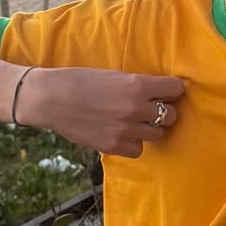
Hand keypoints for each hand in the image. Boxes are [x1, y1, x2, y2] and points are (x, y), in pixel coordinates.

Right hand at [17, 67, 184, 157]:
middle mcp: (136, 109)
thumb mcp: (115, 75)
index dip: (171, 90)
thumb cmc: (80, 81)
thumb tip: (158, 92)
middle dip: (163, 111)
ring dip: (150, 128)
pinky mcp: (113, 146)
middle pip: (170, 116)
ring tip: (135, 122)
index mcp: (137, 86)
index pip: (175, 89)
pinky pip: (138, 149)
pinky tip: (123, 134)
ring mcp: (125, 130)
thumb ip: (137, 85)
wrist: (50, 99)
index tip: (166, 91)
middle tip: (151, 109)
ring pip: (158, 134)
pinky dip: (134, 143)